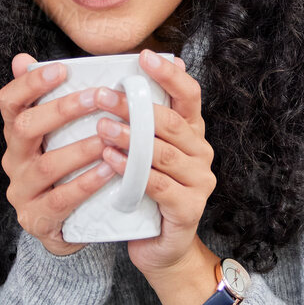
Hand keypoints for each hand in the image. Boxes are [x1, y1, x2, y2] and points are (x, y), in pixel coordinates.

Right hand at [0, 55, 118, 254]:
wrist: (67, 230)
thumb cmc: (67, 173)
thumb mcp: (57, 137)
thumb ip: (48, 101)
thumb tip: (23, 57)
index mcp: (17, 137)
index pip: (9, 103)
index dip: (30, 84)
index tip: (61, 69)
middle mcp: (14, 161)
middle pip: (25, 129)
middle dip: (61, 110)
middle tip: (97, 97)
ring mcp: (22, 193)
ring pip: (45, 166)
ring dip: (79, 149)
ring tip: (108, 137)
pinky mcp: (36, 220)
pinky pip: (60, 200)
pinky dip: (85, 184)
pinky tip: (108, 172)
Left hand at [94, 49, 216, 276]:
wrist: (158, 248)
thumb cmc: (143, 193)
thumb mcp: (140, 153)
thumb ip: (132, 120)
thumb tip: (107, 79)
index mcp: (192, 133)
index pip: (189, 95)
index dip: (169, 75)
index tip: (142, 57)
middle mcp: (201, 153)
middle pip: (171, 122)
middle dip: (135, 106)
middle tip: (102, 96)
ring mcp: (199, 182)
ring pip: (164, 152)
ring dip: (131, 138)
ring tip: (101, 127)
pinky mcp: (189, 208)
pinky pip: (158, 184)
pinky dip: (132, 171)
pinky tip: (110, 160)